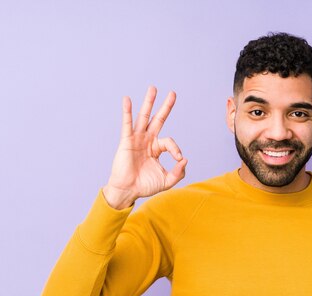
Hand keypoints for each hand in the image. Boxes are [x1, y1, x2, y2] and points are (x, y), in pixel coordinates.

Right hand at [103, 86, 187, 208]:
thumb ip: (178, 173)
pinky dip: (127, 112)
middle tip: (173, 93)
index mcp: (157, 148)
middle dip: (166, 107)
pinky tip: (127, 99)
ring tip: (153, 88)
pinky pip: (127, 124)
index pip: (170, 142)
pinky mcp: (126, 141)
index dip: (176, 149)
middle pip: (158, 119)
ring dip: (149, 102)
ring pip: (144, 117)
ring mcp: (137, 139)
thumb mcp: (167, 181)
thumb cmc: (145, 186)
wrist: (128, 191)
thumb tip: (185, 159)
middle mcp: (147, 140)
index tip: (178, 159)